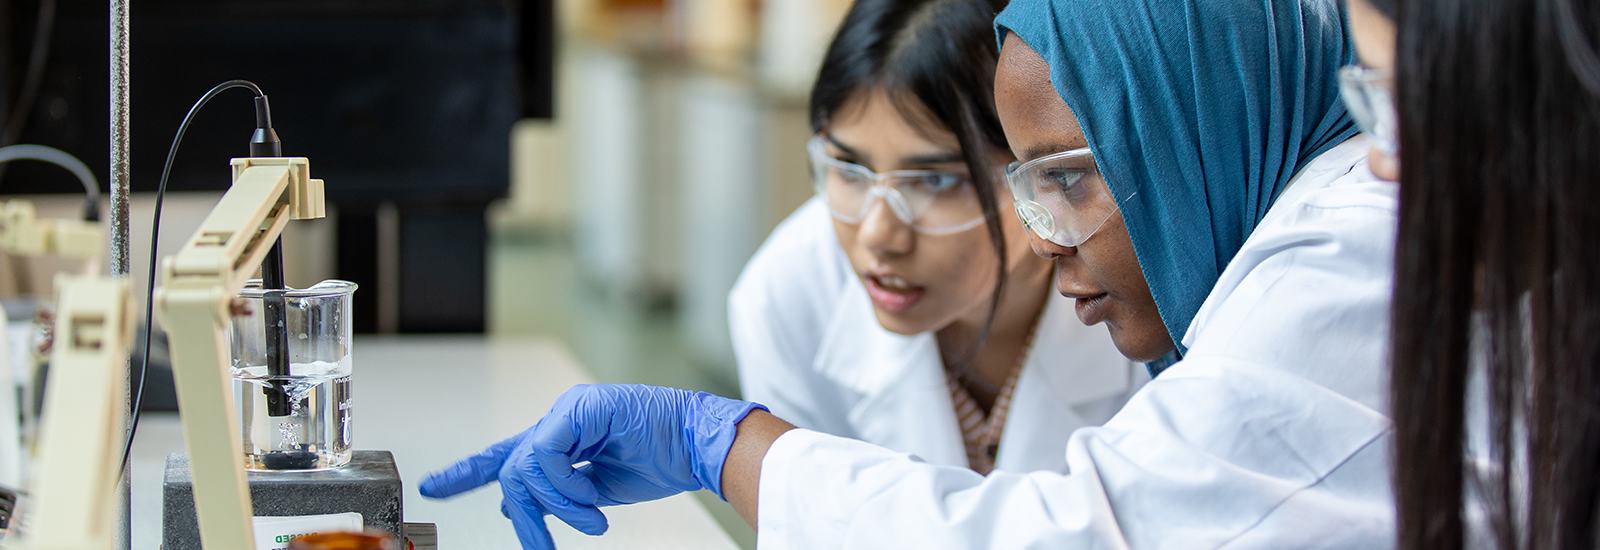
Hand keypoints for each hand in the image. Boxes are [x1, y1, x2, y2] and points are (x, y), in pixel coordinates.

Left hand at [418, 384, 766, 548]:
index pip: (506, 453)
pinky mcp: (582, 409)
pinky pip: (548, 455)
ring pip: (527, 465)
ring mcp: (569, 411)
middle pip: (512, 467)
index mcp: (562, 436)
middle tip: (541, 546)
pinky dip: (566, 489)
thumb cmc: (661, 460)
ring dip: (555, 507)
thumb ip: (556, 494)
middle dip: (527, 515)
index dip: (468, 471)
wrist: (699, 445)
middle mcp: (560, 419)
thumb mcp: (596, 491)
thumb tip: (517, 511)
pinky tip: (593, 504)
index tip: (436, 487)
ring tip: (591, 522)